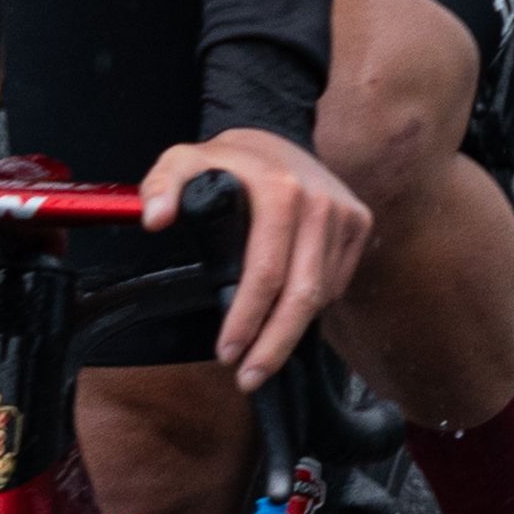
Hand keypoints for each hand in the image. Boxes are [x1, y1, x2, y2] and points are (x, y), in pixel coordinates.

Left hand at [150, 125, 369, 390]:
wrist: (275, 135)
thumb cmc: (226, 161)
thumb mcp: (182, 161)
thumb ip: (161, 186)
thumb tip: (155, 220)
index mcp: (281, 190)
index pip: (266, 271)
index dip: (247, 318)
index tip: (226, 353)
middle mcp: (320, 203)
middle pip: (302, 294)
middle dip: (275, 345)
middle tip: (250, 378)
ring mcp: (344, 214)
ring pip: (322, 294)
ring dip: (292, 331)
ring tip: (263, 356)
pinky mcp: (358, 223)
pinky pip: (337, 282)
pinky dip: (313, 306)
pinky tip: (287, 316)